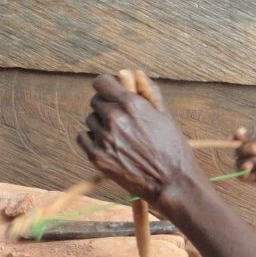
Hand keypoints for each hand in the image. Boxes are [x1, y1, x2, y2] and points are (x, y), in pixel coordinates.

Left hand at [77, 73, 200, 204]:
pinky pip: (82, 138)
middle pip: (95, 101)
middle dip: (106, 106)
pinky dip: (91, 139)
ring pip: (90, 120)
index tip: (111, 92)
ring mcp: (103, 138)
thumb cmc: (172, 148)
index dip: (107, 86)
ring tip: (118, 136)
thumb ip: (149, 91)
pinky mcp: (97, 157)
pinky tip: (107, 145)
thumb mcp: (165, 115)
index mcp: (131, 104)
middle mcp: (114, 118)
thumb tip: (136, 74)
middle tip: (121, 119)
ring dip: (100, 124)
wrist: (171, 182)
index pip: (101, 82)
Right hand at [236, 127, 255, 185]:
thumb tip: (236, 137)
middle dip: (244, 148)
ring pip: (241, 163)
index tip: (236, 136)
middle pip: (239, 151)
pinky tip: (249, 168)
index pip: (243, 139)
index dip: (236, 138)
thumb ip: (254, 138)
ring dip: (247, 160)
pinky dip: (243, 172)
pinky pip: (245, 177)